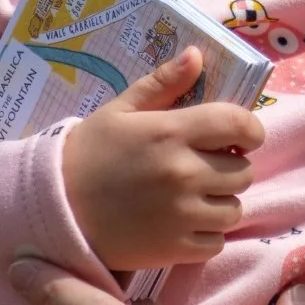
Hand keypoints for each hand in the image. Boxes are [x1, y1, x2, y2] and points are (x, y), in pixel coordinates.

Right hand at [62, 47, 263, 272]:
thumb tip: (197, 55)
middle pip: (244, 170)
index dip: (250, 129)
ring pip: (234, 208)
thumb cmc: (88, 153)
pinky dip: (208, 233)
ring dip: (221, 201)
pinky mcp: (175, 249)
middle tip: (206, 167)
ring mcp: (181, 214)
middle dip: (231, 166)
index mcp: (171, 132)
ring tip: (194, 196)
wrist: (53, 209)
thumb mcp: (120, 110)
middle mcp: (183, 172)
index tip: (242, 136)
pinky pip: (217, 240)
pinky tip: (185, 222)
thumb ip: (162, 83)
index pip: (239, 125)